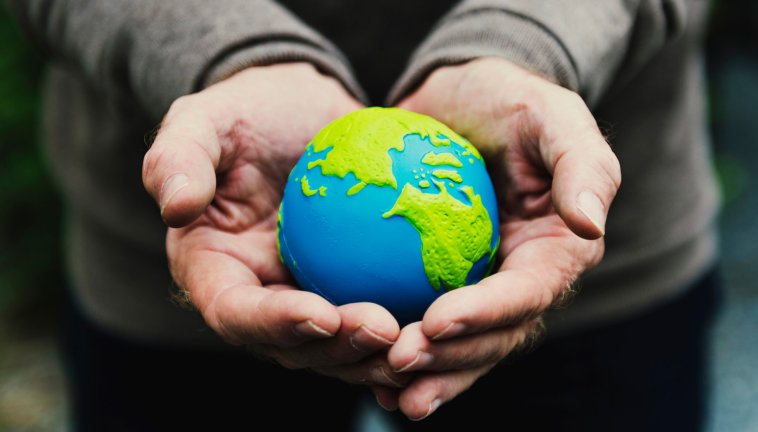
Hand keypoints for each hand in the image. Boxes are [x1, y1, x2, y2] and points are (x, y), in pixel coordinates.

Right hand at [142, 63, 407, 387]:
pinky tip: (446, 324)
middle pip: (293, 345)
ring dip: (378, 354)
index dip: (274, 324)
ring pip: (340, 346)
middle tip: (388, 332)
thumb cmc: (246, 112)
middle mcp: (259, 296)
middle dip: (339, 350)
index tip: (322, 314)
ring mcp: (305, 296)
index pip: (235, 313)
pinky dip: (407, 329)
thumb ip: (177, 158)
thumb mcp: (202, 120)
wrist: (300, 112)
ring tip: (423, 341)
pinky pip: (376, 316)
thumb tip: (174, 206)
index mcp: (214, 271)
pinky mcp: (348, 286)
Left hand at [374, 58, 621, 418]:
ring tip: (384, 387)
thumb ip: (581, 166)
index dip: (488, 313)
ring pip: (462, 347)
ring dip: (428, 373)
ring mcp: (482, 288)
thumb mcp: (550, 114)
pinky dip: (403, 354)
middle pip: (495, 335)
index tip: (438, 320)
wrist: (459, 102)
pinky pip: (426, 328)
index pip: (529, 292)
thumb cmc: (507, 101)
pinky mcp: (441, 286)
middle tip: (400, 361)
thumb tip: (589, 225)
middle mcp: (523, 280)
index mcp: (557, 250)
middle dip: (452, 358)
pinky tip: (366, 373)